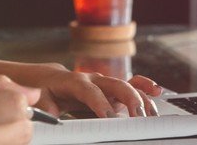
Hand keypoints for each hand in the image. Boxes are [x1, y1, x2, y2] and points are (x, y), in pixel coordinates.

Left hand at [24, 64, 164, 118]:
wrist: (49, 78)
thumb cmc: (44, 89)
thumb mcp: (39, 98)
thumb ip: (44, 106)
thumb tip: (49, 112)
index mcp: (75, 81)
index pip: (91, 92)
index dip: (101, 104)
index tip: (109, 118)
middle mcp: (94, 79)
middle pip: (116, 85)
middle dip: (129, 101)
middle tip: (137, 118)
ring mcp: (105, 83)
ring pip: (128, 86)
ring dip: (141, 99)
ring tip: (152, 114)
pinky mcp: (111, 89)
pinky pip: (132, 85)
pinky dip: (145, 87)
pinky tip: (157, 92)